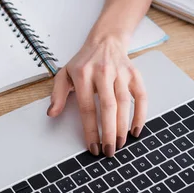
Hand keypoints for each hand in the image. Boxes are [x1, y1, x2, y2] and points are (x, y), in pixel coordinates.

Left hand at [47, 35, 146, 156]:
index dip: (90, 129)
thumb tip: (52, 113)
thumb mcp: (64, 75)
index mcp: (83, 75)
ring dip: (123, 126)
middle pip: (107, 107)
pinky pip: (141, 96)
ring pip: (124, 103)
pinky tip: (135, 130)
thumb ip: (57, 94)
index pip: (87, 108)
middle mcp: (102, 72)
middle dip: (109, 132)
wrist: (105, 41)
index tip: (93, 147)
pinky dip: (140, 114)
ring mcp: (120, 73)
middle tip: (109, 151)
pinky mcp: (134, 74)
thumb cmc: (83, 62)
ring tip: (120, 144)